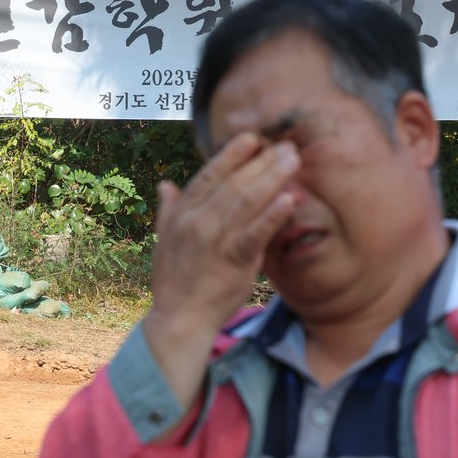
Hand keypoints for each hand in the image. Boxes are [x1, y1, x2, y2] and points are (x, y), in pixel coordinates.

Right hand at [141, 133, 299, 407]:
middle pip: (234, 183)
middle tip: (286, 146)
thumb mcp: (164, 240)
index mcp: (182, 214)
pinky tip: (290, 199)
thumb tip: (165, 184)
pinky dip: (273, 215)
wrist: (180, 318)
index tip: (253, 139)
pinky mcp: (233, 261)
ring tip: (293, 161)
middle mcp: (197, 222)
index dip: (232, 155)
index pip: (209, 175)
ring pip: (247, 201)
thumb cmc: (175, 280)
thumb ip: (169, 210)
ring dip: (273, 178)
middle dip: (262, 161)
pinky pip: (256, 233)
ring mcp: (214, 240)